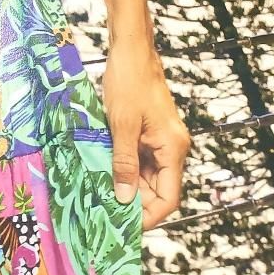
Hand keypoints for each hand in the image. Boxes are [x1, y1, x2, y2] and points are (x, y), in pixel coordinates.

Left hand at [101, 41, 190, 229]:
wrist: (131, 49)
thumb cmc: (128, 81)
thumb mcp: (122, 125)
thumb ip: (124, 163)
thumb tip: (125, 198)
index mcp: (173, 149)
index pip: (168, 198)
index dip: (149, 216)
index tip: (125, 225)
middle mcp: (172, 148)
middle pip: (158, 189)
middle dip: (134, 202)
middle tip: (105, 212)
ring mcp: (161, 139)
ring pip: (147, 175)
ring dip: (127, 185)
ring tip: (101, 195)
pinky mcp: (150, 131)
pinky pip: (140, 159)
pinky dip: (124, 168)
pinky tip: (104, 172)